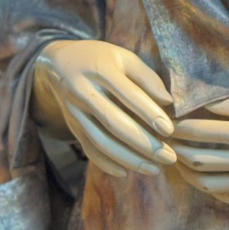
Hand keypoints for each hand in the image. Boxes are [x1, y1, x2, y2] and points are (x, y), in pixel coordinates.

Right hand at [31, 39, 176, 178]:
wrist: (58, 64)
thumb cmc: (100, 58)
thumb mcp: (124, 57)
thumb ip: (147, 77)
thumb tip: (168, 102)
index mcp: (102, 70)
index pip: (129, 95)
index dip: (150, 113)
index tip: (170, 130)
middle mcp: (85, 92)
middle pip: (115, 123)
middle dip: (143, 143)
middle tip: (169, 157)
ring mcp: (75, 112)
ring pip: (101, 141)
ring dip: (128, 158)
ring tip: (154, 169)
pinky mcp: (72, 126)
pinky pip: (88, 148)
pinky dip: (106, 163)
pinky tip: (126, 172)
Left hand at [170, 96, 228, 206]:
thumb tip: (207, 106)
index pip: (200, 131)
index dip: (179, 127)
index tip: (169, 122)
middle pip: (197, 160)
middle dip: (176, 151)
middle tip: (167, 144)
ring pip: (207, 184)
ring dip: (188, 174)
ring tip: (180, 164)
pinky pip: (227, 198)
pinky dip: (210, 189)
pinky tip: (206, 180)